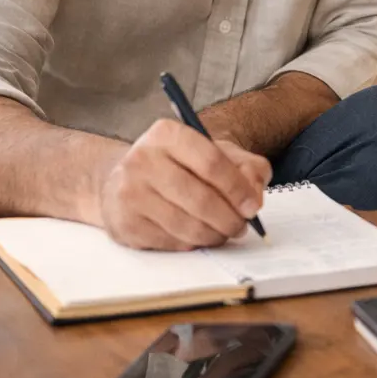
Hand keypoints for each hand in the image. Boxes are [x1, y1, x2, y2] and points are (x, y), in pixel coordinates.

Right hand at [98, 119, 271, 249]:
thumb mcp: (214, 152)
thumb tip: (254, 197)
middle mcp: (142, 160)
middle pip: (200, 199)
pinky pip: (170, 241)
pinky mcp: (124, 223)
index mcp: (167, 134)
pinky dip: (191, 243)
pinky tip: (197, 235)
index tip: (253, 206)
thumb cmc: (178, 166)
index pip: (212, 162)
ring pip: (186, 225)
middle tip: (241, 226)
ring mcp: (129, 193)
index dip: (238, 189)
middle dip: (229, 219)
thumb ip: (246, 167)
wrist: (122, 180)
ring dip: (214, 235)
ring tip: (223, 232)